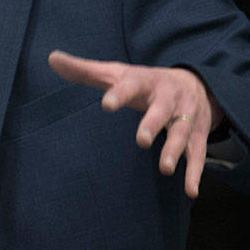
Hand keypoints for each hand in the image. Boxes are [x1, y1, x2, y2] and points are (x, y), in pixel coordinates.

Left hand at [48, 50, 224, 197]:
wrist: (195, 82)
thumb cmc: (143, 82)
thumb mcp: (116, 73)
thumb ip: (84, 70)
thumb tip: (52, 58)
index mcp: (144, 81)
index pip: (130, 85)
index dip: (119, 94)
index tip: (106, 105)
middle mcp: (168, 97)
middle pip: (162, 110)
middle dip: (153, 124)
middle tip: (141, 141)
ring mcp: (185, 116)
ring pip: (182, 133)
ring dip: (174, 150)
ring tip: (164, 169)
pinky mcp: (198, 134)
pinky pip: (198, 154)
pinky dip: (195, 172)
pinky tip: (190, 192)